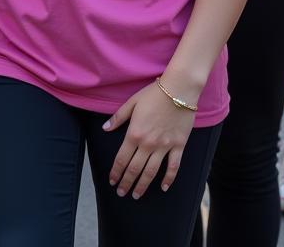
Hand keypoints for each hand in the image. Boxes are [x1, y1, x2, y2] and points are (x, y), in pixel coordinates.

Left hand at [104, 81, 195, 198]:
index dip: (115, 172)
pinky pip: (173, 166)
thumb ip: (118, 117)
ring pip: (151, 172)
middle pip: (134, 169)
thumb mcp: (132, 102)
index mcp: (134, 133)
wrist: (178, 89)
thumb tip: (105, 128)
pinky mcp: (178, 145)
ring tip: (136, 195)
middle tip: (121, 193)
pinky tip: (164, 187)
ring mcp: (164, 146)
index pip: (121, 159)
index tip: (112, 181)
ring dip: (143, 185)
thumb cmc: (154, 93)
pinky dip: (169, 179)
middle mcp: (148, 143)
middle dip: (126, 183)